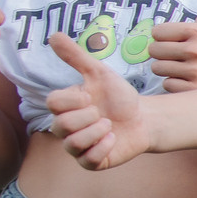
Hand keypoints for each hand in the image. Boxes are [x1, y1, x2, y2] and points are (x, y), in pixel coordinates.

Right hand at [44, 30, 149, 169]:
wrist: (144, 118)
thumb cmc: (119, 96)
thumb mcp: (100, 73)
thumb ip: (76, 56)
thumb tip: (54, 35)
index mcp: (64, 107)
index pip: (53, 103)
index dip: (75, 99)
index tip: (91, 96)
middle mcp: (65, 128)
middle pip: (60, 125)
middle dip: (87, 116)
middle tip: (103, 113)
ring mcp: (78, 146)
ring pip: (72, 144)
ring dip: (96, 132)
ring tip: (110, 125)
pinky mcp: (92, 162)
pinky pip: (88, 161)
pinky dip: (103, 148)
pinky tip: (114, 138)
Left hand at [148, 0, 196, 91]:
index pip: (156, 32)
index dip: (165, 39)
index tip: (180, 44)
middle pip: (153, 50)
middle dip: (163, 56)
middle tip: (180, 58)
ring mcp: (195, 71)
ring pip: (157, 68)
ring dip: (167, 71)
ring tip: (184, 70)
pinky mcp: (192, 89)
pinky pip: (166, 84)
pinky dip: (174, 85)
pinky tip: (188, 82)